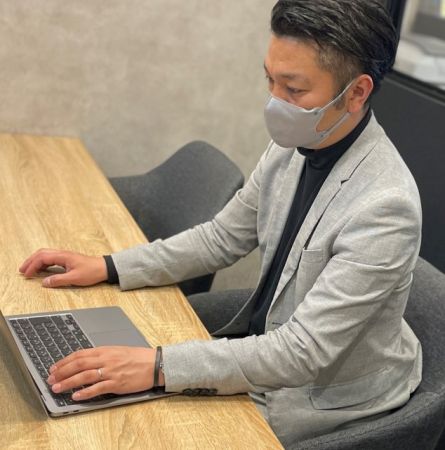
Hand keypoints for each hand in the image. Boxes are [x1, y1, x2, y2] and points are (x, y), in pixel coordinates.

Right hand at [19, 248, 107, 287]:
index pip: (42, 258)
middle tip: (22, 270)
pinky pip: (52, 258)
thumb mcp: (74, 279)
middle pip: (42, 253)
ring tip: (29, 270)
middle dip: (30, 261)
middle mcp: (63, 254)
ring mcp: (65, 256)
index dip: (32, 266)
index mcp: (63, 256)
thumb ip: (58, 280)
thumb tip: (45, 282)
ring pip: (46, 255)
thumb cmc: (92, 272)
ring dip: (36, 261)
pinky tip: (42, 269)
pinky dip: (43, 262)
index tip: (27, 274)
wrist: (104, 268)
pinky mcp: (68, 259)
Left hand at [47, 346, 163, 400]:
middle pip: (78, 364)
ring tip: (57, 388)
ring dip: (68, 383)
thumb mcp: (118, 351)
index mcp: (106, 350)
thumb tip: (85, 361)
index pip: (80, 354)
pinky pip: (98, 388)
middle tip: (51, 379)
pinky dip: (85, 393)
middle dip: (62, 372)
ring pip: (84, 376)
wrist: (155, 363)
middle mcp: (106, 359)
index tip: (54, 368)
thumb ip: (102, 355)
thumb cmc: (138, 357)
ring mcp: (111, 372)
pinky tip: (76, 396)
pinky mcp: (117, 383)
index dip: (64, 361)